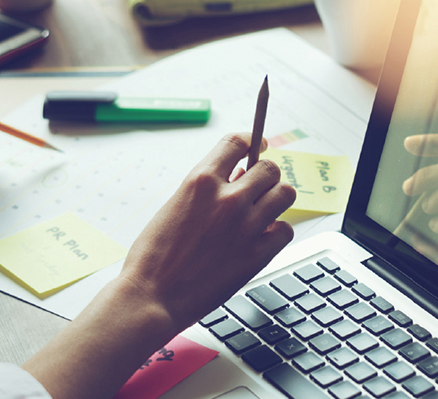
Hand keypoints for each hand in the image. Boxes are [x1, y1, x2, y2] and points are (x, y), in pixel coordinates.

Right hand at [118, 133, 296, 325]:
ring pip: (285, 194)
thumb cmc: (153, 257)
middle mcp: (227, 199)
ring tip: (264, 210)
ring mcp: (245, 226)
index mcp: (200, 181)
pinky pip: (285, 230)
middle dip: (265, 176)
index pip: (237, 143)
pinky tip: (262, 237)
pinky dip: (277, 232)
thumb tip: (236, 179)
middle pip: (269, 169)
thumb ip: (206, 192)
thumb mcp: (173, 209)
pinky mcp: (257, 255)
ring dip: (276, 199)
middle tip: (259, 187)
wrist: (151, 298)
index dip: (252, 140)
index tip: (260, 144)